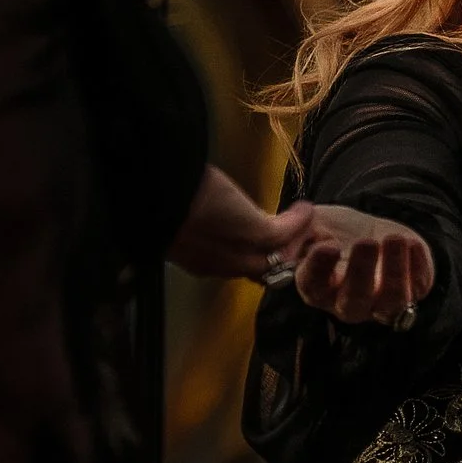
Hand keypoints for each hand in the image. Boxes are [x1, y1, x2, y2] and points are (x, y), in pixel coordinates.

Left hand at [166, 165, 316, 280]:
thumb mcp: (175, 220)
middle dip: (280, 253)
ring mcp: (241, 252)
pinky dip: (298, 220)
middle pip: (263, 269)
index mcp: (198, 262)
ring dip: (294, 236)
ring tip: (303, 219)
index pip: (233, 266)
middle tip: (295, 237)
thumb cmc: (158, 198)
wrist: (156, 193)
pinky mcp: (256, 232)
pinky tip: (305, 208)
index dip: (251, 254)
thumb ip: (191, 225)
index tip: (261, 242)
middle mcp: (222, 265)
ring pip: (279, 254)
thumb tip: (194, 213)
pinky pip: (286, 231)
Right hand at [288, 203, 433, 326]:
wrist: (372, 231)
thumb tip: (284, 246)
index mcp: (318, 288)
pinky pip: (418, 288)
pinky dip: (417, 266)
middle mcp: (348, 304)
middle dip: (361, 272)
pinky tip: (411, 243)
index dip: (319, 269)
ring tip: (394, 239)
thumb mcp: (313, 224)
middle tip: (366, 242)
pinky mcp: (412, 293)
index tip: (327, 246)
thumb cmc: (336, 232)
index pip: (314, 287)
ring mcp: (382, 303)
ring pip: (390, 303)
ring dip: (394, 272)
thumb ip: (297, 234)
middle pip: (354, 302)